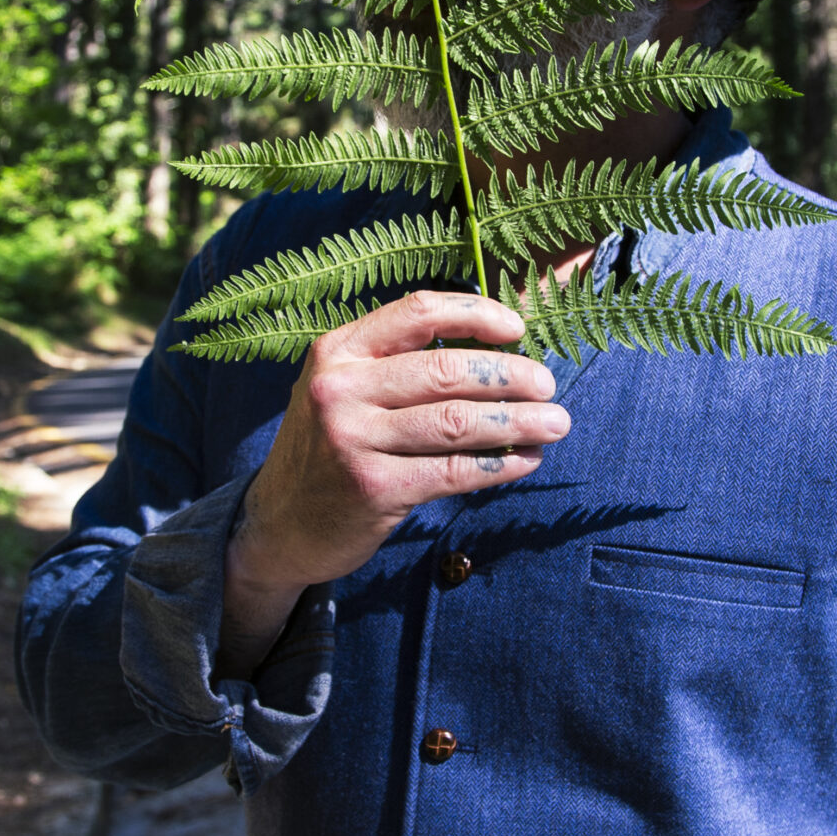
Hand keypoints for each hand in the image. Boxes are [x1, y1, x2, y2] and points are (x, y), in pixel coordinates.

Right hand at [217, 290, 568, 675]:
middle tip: (548, 386)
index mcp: (337, 351)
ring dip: (518, 421)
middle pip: (446, 369)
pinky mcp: (374, 489)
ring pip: (457, 420)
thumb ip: (397, 363)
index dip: (476, 315)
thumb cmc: (330, 448)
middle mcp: (340, 390)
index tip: (519, 329)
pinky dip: (499, 464)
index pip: (417, 312)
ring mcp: (353, 440)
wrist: (280, 524)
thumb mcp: (343, 390)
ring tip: (556, 423)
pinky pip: (454, 470)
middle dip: (510, 375)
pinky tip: (526, 461)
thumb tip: (494, 346)